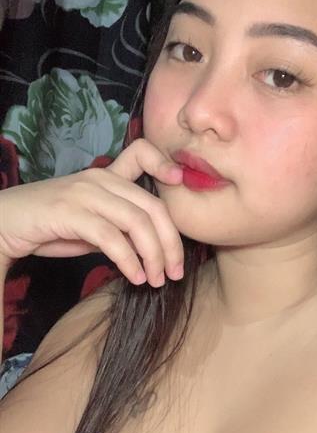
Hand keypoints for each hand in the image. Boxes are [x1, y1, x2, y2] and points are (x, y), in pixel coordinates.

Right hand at [0, 139, 184, 286]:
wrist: (3, 224)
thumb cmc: (50, 226)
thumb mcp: (92, 224)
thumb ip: (120, 228)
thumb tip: (152, 248)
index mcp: (107, 176)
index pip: (141, 153)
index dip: (165, 162)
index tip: (182, 182)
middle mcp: (99, 179)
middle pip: (152, 206)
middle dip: (171, 243)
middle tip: (176, 271)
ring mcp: (85, 193)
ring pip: (137, 223)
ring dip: (153, 256)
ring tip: (157, 279)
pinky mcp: (69, 213)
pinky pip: (111, 238)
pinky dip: (128, 261)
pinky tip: (135, 277)